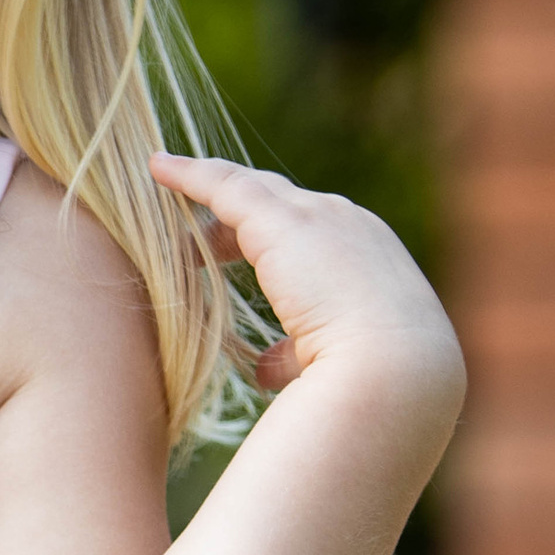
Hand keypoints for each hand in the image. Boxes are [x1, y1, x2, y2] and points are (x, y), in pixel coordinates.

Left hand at [147, 155, 462, 413]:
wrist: (396, 376)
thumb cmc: (372, 385)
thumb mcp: (332, 365)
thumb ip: (295, 354)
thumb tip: (264, 367)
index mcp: (373, 261)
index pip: (315, 235)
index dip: (272, 240)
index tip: (237, 251)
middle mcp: (351, 226)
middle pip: (283, 203)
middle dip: (239, 211)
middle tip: (197, 231)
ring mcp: (320, 217)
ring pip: (253, 188)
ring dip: (209, 185)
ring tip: (166, 180)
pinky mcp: (281, 221)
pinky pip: (225, 186)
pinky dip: (190, 175)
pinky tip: (158, 168)